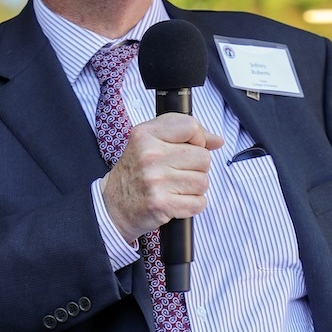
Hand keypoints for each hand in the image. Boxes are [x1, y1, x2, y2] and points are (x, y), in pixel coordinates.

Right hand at [100, 113, 223, 241]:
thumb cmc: (136, 172)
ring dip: (194, 188)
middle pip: (203, 157)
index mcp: (146, 135)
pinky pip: (198, 203)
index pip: (190, 126)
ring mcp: (155, 180)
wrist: (114, 205)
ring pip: (203, 182)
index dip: (197, 139)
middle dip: (196, 167)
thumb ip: (183, 134)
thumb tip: (217, 140)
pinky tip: (176, 201)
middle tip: (178, 172)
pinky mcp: (161, 204)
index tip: (189, 148)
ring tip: (175, 187)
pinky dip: (192, 205)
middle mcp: (150, 155)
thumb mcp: (149, 141)